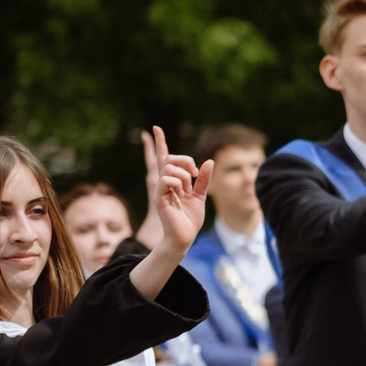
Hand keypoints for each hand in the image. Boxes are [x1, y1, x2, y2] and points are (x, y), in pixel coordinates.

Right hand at [139, 127, 210, 261]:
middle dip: (185, 160)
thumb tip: (210, 161)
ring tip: (188, 187)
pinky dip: (177, 181)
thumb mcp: (200, 196)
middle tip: (196, 174)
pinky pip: (166, 179)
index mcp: (172, 181)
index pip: (165, 158)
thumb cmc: (190, 218)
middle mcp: (164, 183)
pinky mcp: (159, 197)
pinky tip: (182, 191)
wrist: (185, 237)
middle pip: (169, 158)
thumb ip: (204, 180)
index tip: (155, 128)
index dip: (160, 142)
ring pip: (169, 167)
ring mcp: (160, 189)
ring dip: (184, 174)